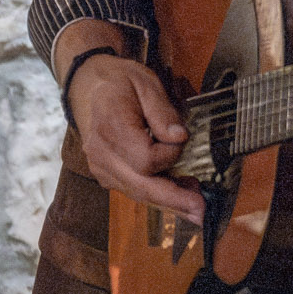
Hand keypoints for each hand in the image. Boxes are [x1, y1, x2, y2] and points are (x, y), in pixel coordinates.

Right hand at [67, 49, 205, 223]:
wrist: (91, 88)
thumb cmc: (121, 83)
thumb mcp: (146, 83)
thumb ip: (163, 111)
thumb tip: (179, 138)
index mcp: (110, 125)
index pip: (145, 160)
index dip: (170, 156)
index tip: (182, 139)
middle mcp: (101, 152)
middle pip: (141, 186)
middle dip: (174, 200)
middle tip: (201, 210)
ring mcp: (101, 167)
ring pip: (138, 194)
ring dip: (168, 202)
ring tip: (195, 206)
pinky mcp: (106, 174)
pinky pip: (133, 191)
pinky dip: (156, 196)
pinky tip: (176, 193)